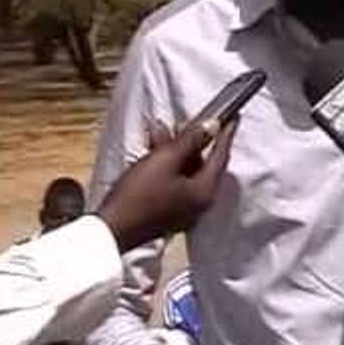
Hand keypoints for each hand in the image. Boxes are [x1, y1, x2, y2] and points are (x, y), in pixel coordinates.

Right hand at [97, 118, 237, 252]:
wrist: (110, 228)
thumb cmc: (138, 193)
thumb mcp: (165, 159)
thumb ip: (190, 140)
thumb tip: (212, 126)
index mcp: (205, 192)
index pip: (221, 156)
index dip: (225, 133)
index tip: (233, 116)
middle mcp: (199, 203)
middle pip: (202, 164)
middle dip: (191, 140)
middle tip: (183, 122)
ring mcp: (183, 210)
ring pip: (185, 171)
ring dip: (174, 150)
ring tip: (158, 130)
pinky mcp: (167, 212)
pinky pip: (174, 181)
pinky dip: (166, 165)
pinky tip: (152, 150)